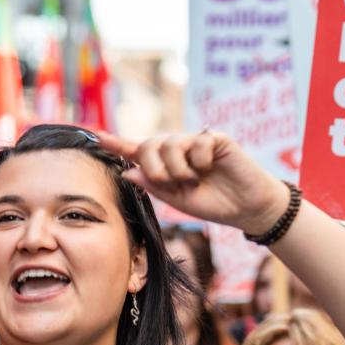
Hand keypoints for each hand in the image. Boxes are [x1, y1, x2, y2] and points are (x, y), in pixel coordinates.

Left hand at [96, 130, 288, 236]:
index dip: (117, 143)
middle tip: (174, 182)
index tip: (97, 136)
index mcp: (165, 164)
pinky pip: (195, 143)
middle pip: (148, 145)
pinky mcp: (214, 137)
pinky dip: (201, 161)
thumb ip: (154, 186)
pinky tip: (212, 167)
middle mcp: (177, 148)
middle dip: (155, 168)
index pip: (137, 150)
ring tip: (197, 178)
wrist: (246, 207)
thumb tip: (127, 171)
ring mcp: (195, 140)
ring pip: (169, 144)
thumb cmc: (213, 203)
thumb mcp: (179, 200)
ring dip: (180, 169)